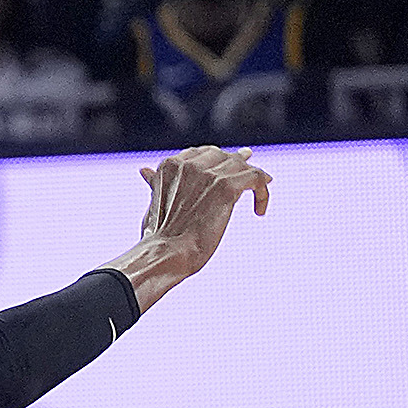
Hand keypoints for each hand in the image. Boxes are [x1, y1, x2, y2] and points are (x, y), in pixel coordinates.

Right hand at [115, 145, 271, 308]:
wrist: (165, 254)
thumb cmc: (157, 236)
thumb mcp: (153, 204)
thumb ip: (155, 184)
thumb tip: (144, 170)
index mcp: (170, 165)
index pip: (202, 153)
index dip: (218, 162)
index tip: (230, 172)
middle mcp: (189, 163)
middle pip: (224, 156)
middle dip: (238, 166)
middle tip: (255, 178)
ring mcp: (208, 174)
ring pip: (242, 165)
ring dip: (253, 178)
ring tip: (260, 194)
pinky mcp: (226, 186)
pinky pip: (256, 177)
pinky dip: (263, 192)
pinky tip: (260, 210)